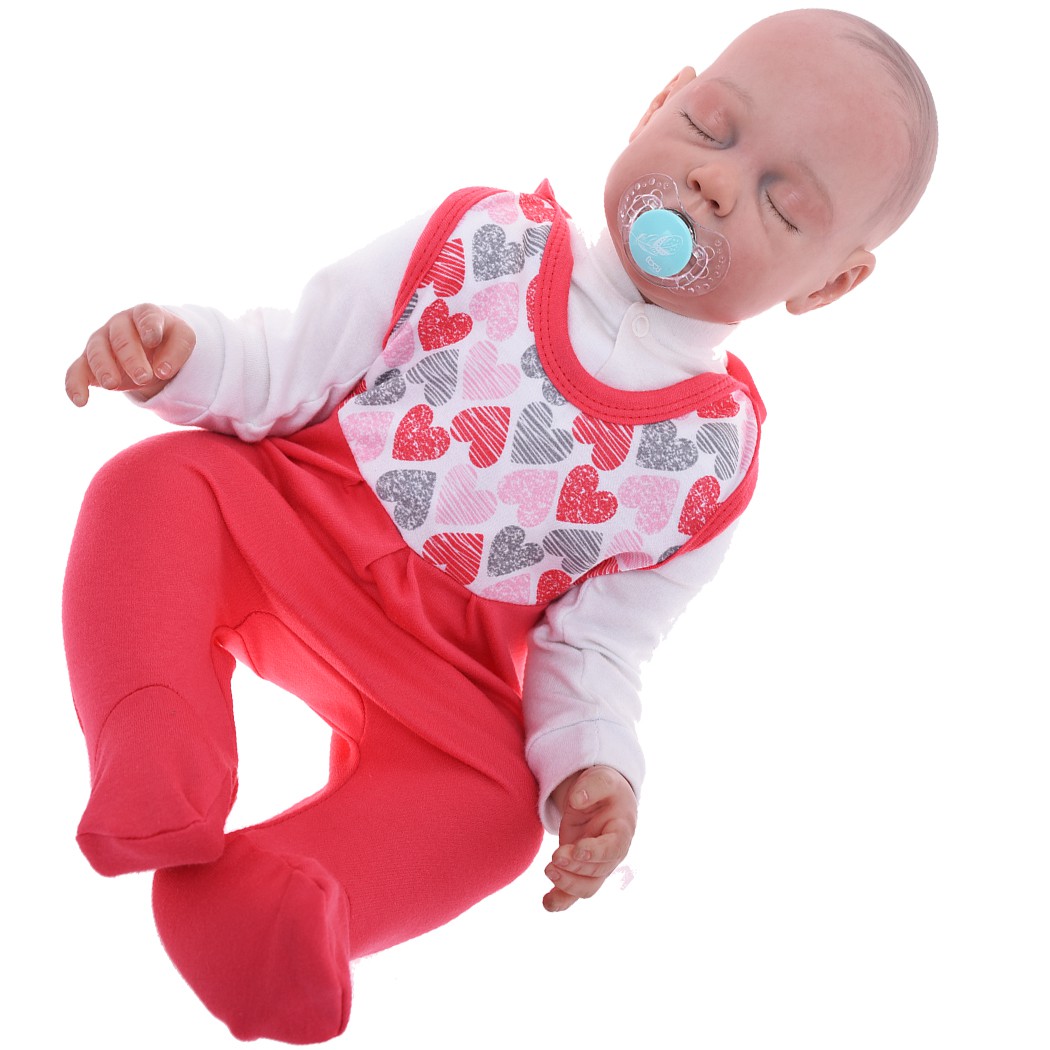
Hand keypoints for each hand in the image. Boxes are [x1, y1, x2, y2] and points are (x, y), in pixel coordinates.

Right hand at [65, 304, 194, 405]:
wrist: (152, 348)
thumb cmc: (168, 341)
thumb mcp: (183, 340)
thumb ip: (178, 350)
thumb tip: (163, 370)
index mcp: (145, 314)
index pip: (146, 316)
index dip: (149, 326)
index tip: (152, 340)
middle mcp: (120, 325)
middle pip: (121, 337)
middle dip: (131, 358)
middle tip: (144, 377)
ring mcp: (101, 341)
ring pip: (96, 351)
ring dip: (103, 368)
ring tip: (113, 385)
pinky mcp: (89, 362)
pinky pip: (76, 371)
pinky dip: (75, 385)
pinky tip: (80, 401)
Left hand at [543, 765, 637, 911]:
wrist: (602, 799)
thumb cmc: (604, 789)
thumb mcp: (602, 778)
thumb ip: (592, 786)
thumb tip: (577, 800)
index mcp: (621, 831)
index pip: (613, 848)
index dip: (596, 852)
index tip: (578, 849)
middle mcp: (611, 854)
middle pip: (597, 871)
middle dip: (575, 866)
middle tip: (555, 856)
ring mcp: (596, 866)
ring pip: (587, 887)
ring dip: (567, 884)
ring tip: (548, 870)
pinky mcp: (580, 871)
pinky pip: (573, 894)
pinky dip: (560, 900)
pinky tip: (546, 902)